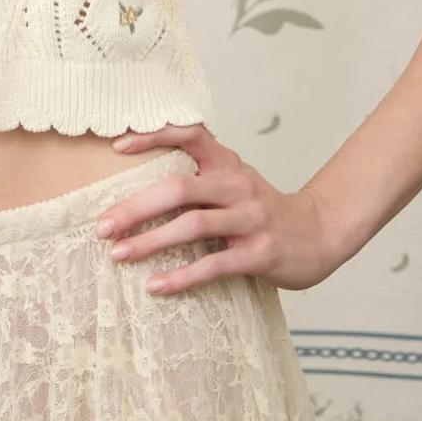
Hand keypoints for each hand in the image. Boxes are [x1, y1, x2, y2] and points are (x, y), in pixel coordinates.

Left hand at [98, 122, 342, 295]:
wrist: (319, 234)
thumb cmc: (262, 211)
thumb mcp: (234, 182)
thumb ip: (198, 178)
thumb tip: (137, 186)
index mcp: (227, 163)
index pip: (190, 135)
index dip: (153, 135)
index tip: (117, 145)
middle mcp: (237, 185)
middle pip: (179, 188)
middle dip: (135, 207)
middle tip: (102, 226)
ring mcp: (250, 219)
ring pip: (192, 226)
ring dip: (150, 242)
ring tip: (118, 255)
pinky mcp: (259, 253)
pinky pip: (213, 265)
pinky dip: (181, 277)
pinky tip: (156, 285)